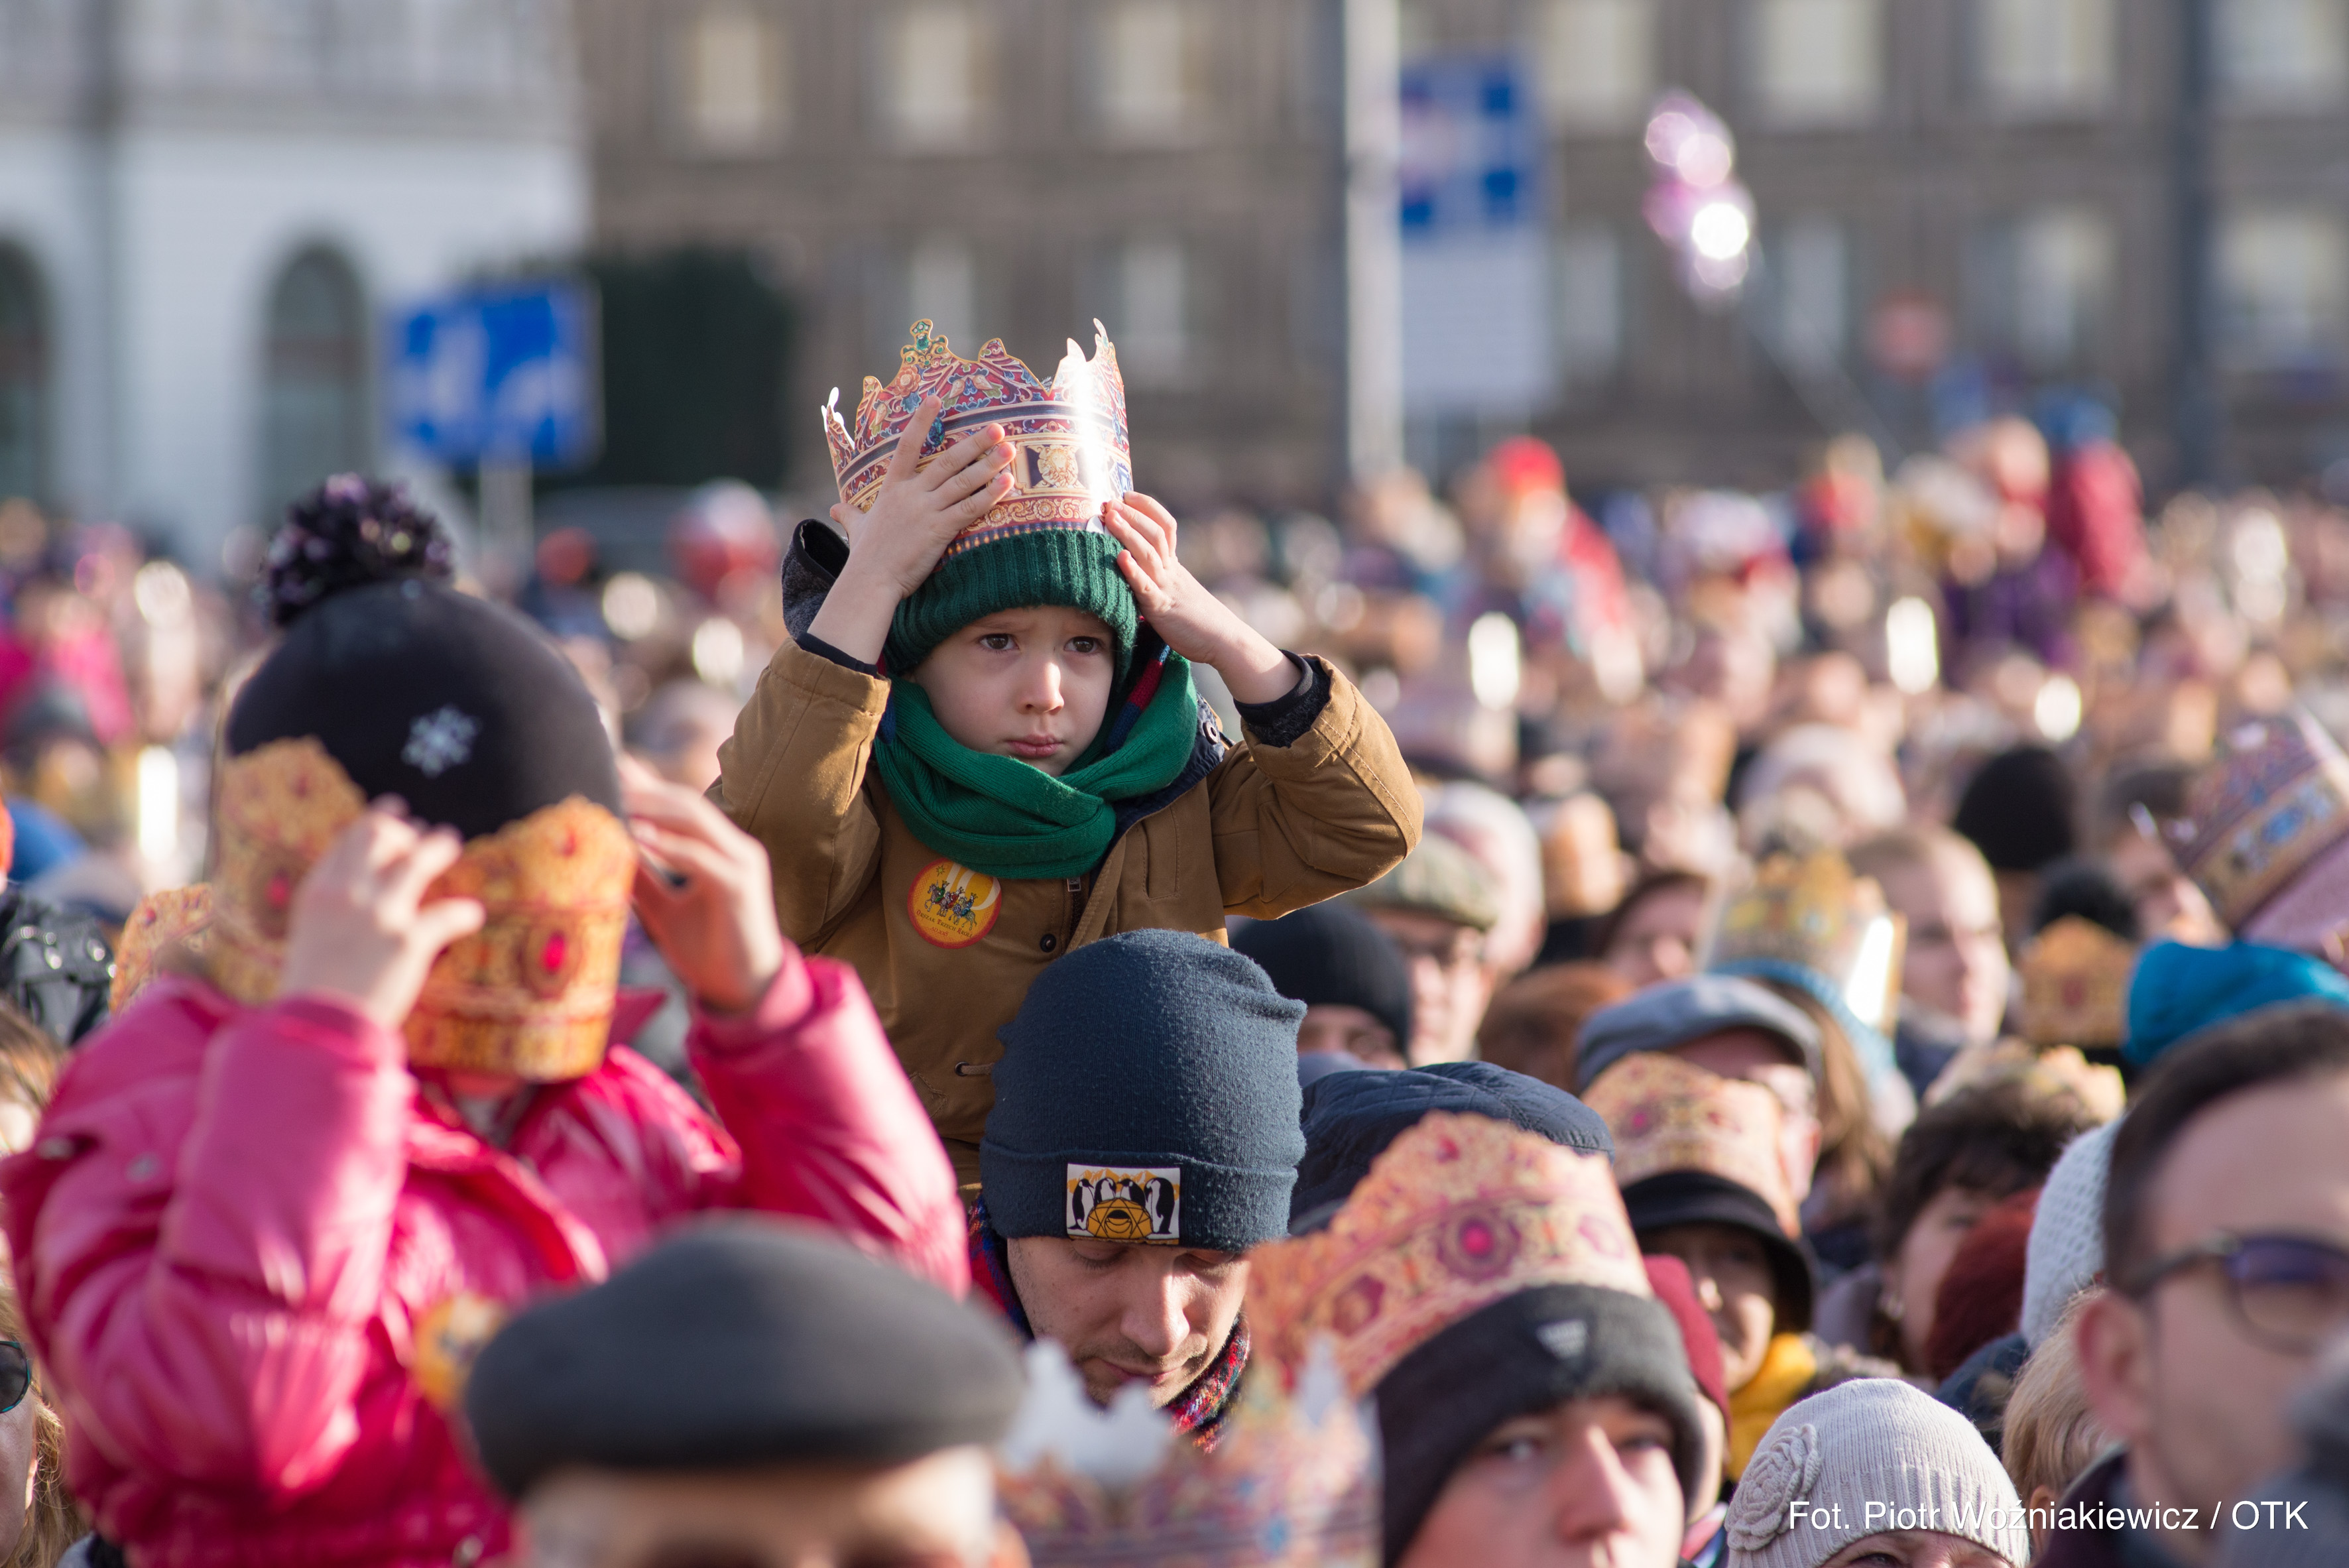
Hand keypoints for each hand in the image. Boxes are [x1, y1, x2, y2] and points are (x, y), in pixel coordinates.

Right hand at [278, 804, 485, 1032]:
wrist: (315, 1029)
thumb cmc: (311, 991)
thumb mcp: (310, 937)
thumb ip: (331, 910)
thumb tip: (357, 893)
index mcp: (317, 893)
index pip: (348, 841)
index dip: (373, 823)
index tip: (392, 816)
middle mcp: (346, 894)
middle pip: (378, 835)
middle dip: (402, 828)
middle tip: (420, 829)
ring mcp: (379, 914)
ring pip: (417, 860)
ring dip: (437, 847)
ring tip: (449, 841)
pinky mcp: (408, 941)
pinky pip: (448, 913)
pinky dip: (463, 913)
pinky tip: (472, 915)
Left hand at [622, 757, 789, 1013]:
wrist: (744, 991)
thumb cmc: (707, 951)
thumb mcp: (663, 909)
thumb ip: (641, 877)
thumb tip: (604, 850)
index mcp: (718, 849)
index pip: (679, 805)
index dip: (645, 784)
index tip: (607, 767)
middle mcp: (734, 848)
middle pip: (686, 803)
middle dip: (644, 790)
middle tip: (602, 777)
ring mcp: (742, 863)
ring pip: (696, 820)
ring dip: (652, 808)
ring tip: (614, 799)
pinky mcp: (742, 886)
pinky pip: (702, 856)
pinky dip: (668, 845)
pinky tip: (637, 837)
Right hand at [807, 394, 1017, 664]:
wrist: (870, 581)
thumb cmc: (865, 556)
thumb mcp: (856, 528)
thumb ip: (850, 514)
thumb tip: (834, 509)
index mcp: (892, 488)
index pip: (907, 445)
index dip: (922, 421)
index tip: (936, 400)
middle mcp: (911, 494)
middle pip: (947, 461)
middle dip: (974, 443)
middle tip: (998, 428)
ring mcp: (926, 511)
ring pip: (963, 481)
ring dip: (988, 464)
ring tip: (1009, 450)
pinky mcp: (939, 530)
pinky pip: (969, 508)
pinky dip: (990, 494)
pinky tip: (1007, 482)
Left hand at [1104, 494, 1295, 704]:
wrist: (1224, 641)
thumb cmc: (1198, 622)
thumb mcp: (1178, 593)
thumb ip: (1160, 580)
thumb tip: (1136, 573)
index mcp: (1176, 566)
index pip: (1166, 525)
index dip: (1147, 507)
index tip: (1127, 494)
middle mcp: (1172, 571)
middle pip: (1155, 533)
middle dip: (1132, 515)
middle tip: (1110, 501)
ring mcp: (1167, 588)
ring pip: (1149, 553)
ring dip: (1128, 533)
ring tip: (1110, 517)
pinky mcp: (1162, 609)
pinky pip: (1146, 587)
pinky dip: (1133, 571)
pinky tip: (1120, 558)